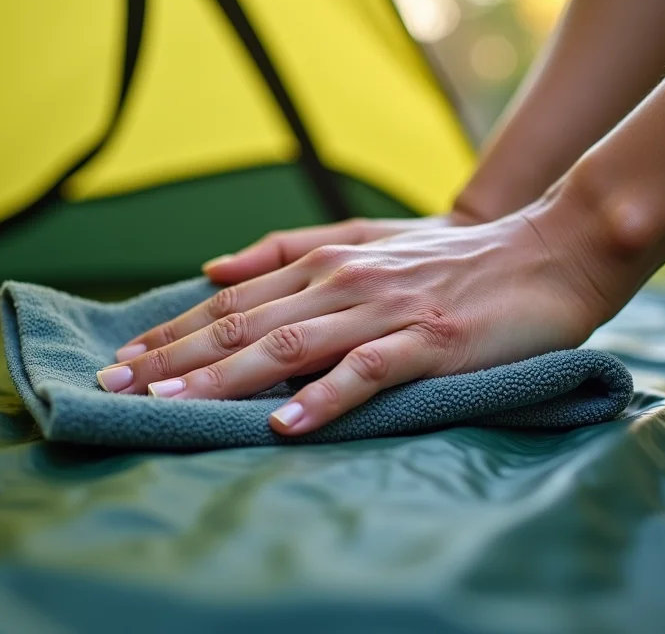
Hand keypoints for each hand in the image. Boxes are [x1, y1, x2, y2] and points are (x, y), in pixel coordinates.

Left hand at [96, 204, 621, 435]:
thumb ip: (287, 251)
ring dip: (224, 378)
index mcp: (323, 261)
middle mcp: (342, 281)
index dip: (173, 331)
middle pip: (243, 323)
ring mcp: (384, 311)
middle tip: (117, 388)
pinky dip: (324, 398)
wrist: (547, 250)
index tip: (122, 361)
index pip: (230, 299)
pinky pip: (366, 372)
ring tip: (172, 407)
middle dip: (174, 359)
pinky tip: (285, 425)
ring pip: (288, 346)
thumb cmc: (451, 256)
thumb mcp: (364, 239)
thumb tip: (212, 267)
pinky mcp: (428, 341)